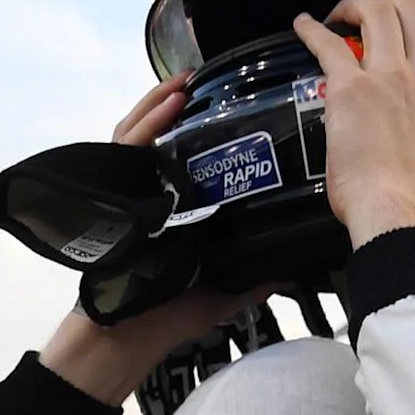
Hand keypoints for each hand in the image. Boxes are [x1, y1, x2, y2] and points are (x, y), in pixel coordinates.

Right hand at [35, 78, 280, 406]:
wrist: (132, 336)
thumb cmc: (172, 313)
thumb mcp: (228, 289)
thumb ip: (259, 274)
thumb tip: (298, 266)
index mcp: (180, 208)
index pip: (192, 158)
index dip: (209, 129)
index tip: (239, 108)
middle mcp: (155, 192)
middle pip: (166, 134)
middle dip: (186, 104)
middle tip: (211, 79)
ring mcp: (133, 189)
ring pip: (143, 129)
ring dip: (165, 100)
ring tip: (190, 79)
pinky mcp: (116, 191)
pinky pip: (128, 144)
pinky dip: (149, 119)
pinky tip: (171, 101)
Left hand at [291, 0, 414, 246]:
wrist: (402, 219)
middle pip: (413, 8)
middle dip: (392, 1)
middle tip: (375, 13)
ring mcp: (389, 77)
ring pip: (376, 13)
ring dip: (357, 6)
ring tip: (341, 16)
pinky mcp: (350, 89)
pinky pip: (328, 44)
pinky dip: (312, 31)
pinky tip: (302, 26)